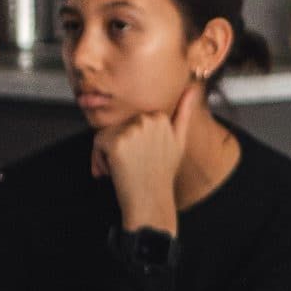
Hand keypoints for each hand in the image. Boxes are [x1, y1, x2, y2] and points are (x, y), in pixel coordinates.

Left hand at [92, 82, 198, 231]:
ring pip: (106, 133)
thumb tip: (193, 89)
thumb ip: (185, 112)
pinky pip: (97, 143)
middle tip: (130, 166)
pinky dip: (98, 159)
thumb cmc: (162, 174)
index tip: (139, 157)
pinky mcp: (117, 141)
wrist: (151, 201)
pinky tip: (112, 172)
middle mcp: (147, 120)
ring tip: (121, 170)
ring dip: (106, 154)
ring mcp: (132, 130)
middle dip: (117, 146)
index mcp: (161, 116)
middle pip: (118, 125)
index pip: (131, 121)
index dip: (131, 141)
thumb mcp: (179, 141)